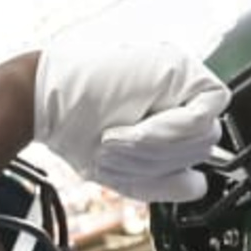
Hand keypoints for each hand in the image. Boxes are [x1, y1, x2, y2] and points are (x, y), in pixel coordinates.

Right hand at [30, 43, 227, 203]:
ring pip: (204, 135)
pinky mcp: (182, 67)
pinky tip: (138, 128)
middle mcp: (180, 96)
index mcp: (168, 117)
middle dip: (163, 158)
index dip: (169, 166)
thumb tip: (200, 183)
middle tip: (121, 147)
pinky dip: (171, 131)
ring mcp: (183, 78)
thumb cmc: (75, 128)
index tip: (132, 162)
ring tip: (122, 136)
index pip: (197, 153)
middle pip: (204, 146)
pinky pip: (202, 115)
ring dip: (160, 147)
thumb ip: (165, 179)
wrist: (46, 101)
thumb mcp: (125, 169)